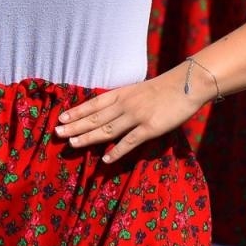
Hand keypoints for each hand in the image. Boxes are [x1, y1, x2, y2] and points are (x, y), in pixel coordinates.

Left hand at [54, 68, 206, 163]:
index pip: (94, 103)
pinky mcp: (150, 128)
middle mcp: (125, 104)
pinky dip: (116, 151)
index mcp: (122, 93)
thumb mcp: (139, 90)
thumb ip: (124, 100)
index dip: (77, 111)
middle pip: (95, 117)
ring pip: (107, 129)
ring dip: (88, 137)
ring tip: (73, 144)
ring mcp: (137, 116)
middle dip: (75, 126)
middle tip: (57, 132)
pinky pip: (129, 142)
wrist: (187, 85)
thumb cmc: (164, 88)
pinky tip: (105, 160)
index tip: (61, 117)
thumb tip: (108, 111)